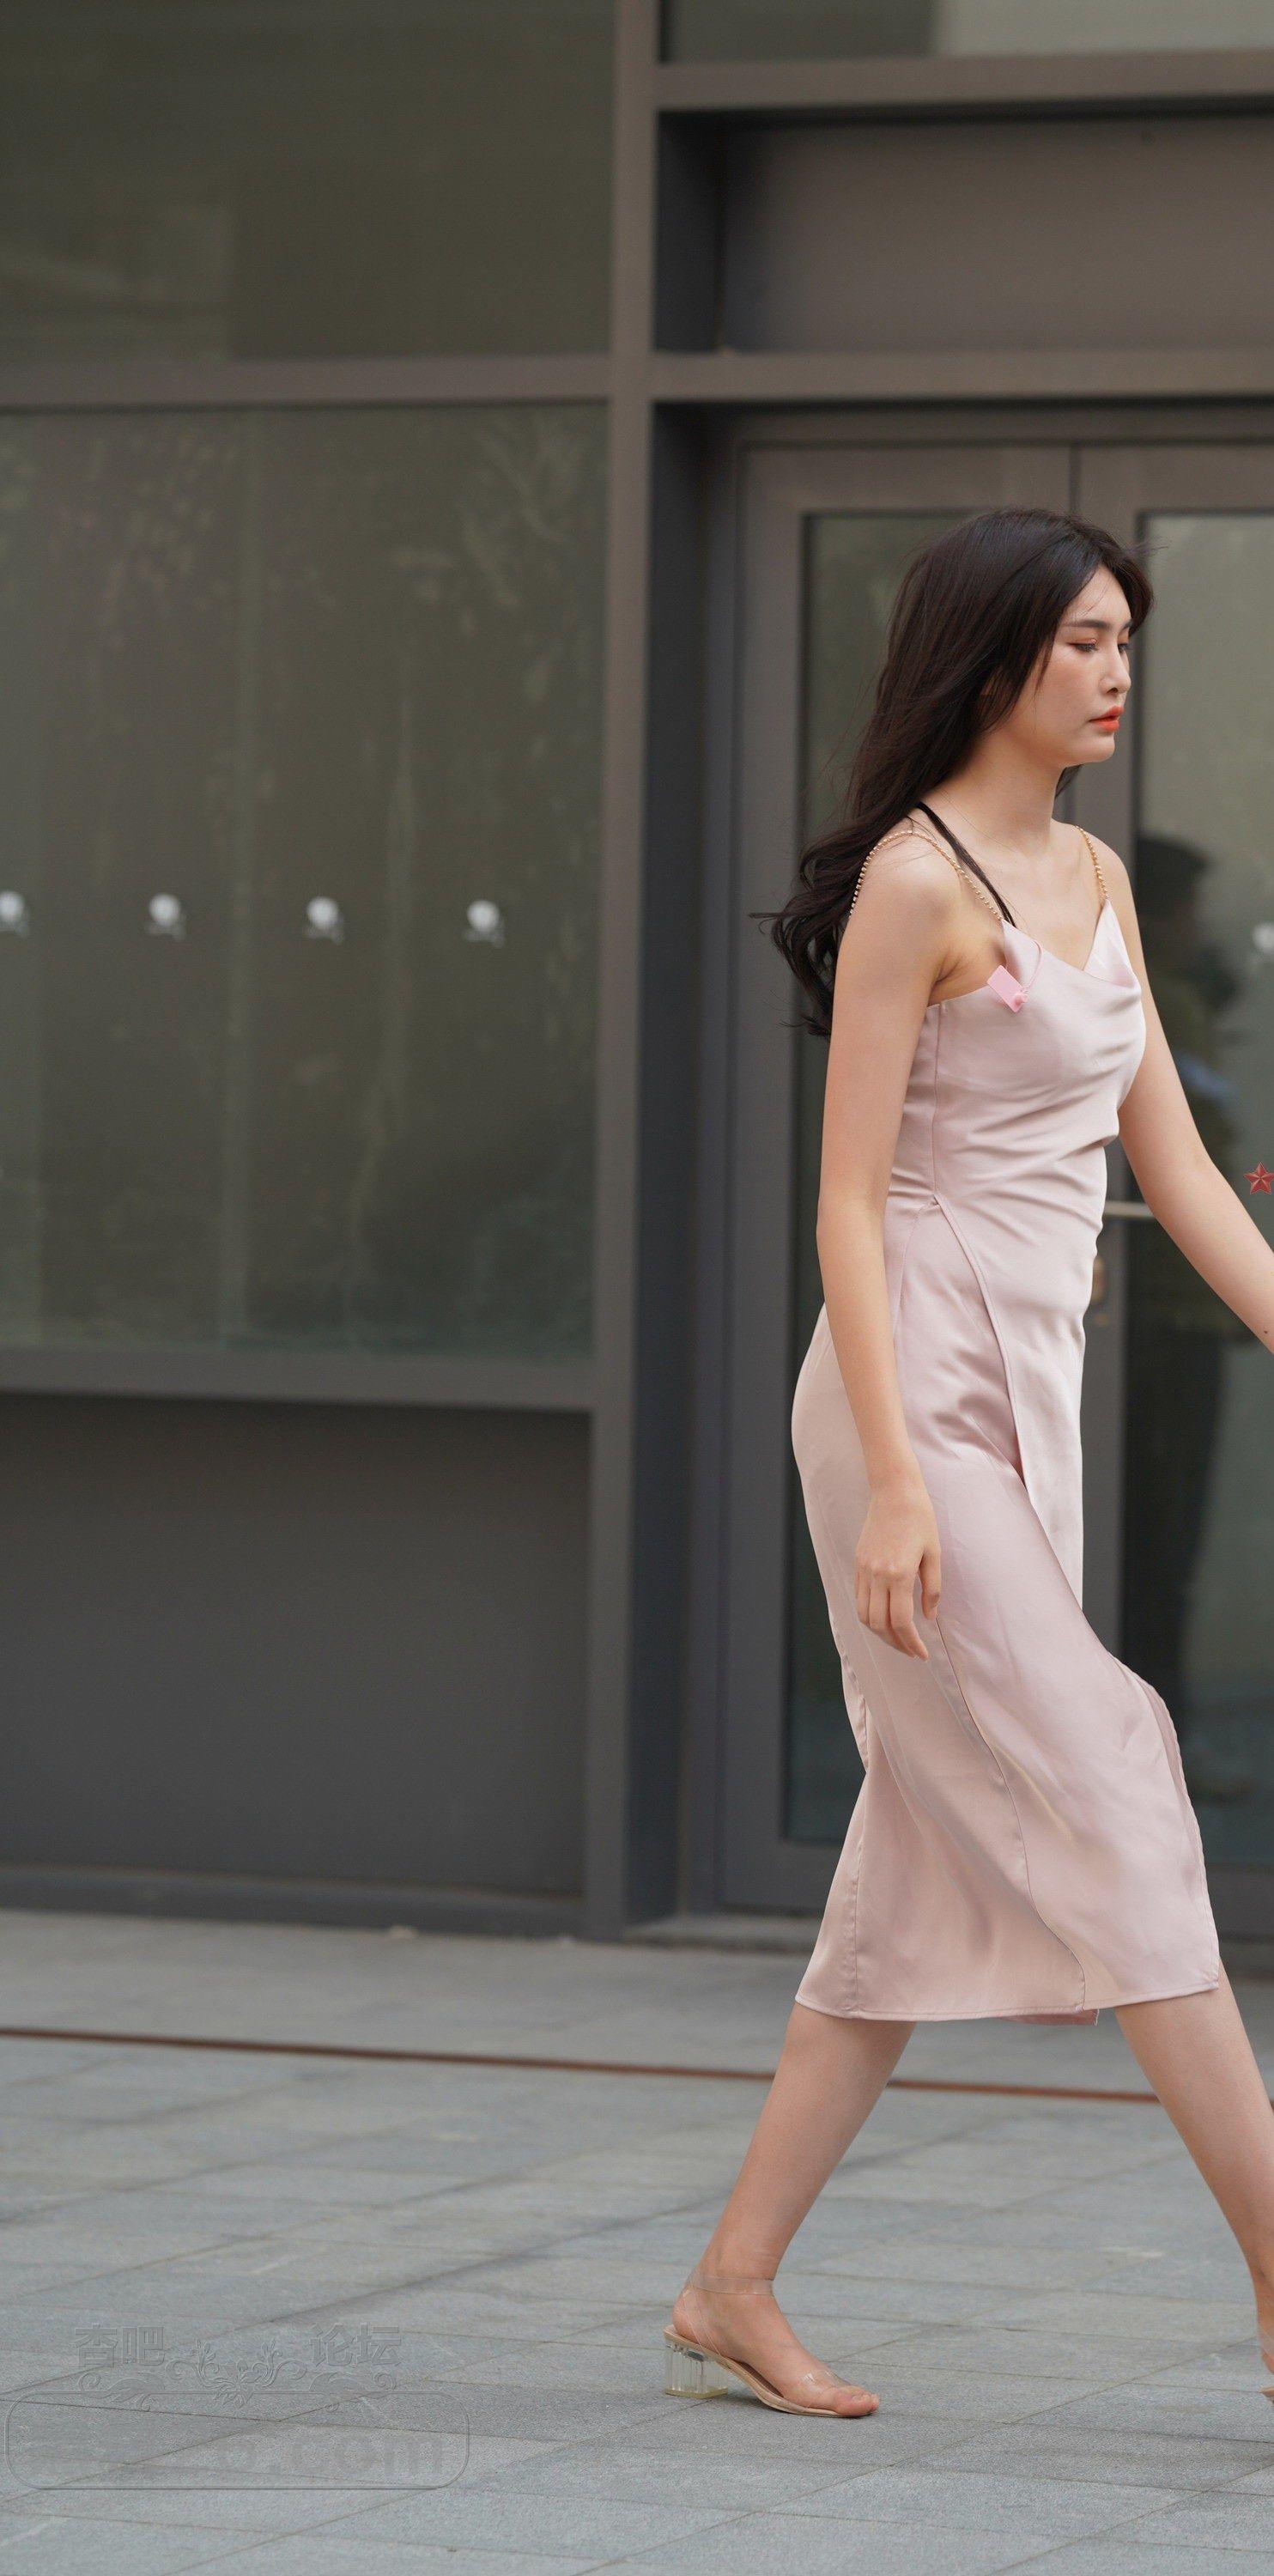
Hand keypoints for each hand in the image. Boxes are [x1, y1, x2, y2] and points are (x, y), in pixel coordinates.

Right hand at [854, 1469, 940, 1659]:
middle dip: (896, 1644)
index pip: (901, 1622)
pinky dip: (870, 1615)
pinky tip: (884, 1617)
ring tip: (897, 1638)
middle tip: (912, 1651)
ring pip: (864, 1615)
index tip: (922, 1654)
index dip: (911, 1643)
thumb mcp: (933, 1554)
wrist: (894, 1492)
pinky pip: (859, 1598)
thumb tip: (928, 1617)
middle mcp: (877, 1575)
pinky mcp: (858, 1563)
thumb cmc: (920, 1519)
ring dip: (880, 1633)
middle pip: (879, 1624)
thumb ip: (932, 1589)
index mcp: (899, 1574)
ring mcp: (864, 1570)